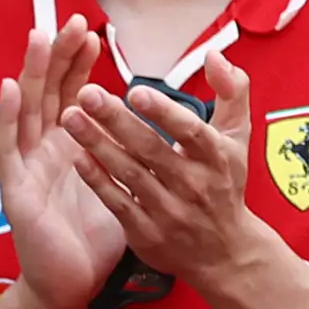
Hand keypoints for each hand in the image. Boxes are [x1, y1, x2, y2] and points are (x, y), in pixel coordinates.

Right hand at [0, 18, 127, 308]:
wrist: (72, 283)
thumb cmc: (96, 235)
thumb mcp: (124, 184)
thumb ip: (134, 151)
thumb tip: (164, 124)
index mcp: (71, 146)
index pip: (72, 94)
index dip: (79, 63)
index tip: (92, 31)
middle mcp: (44, 150)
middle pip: (48, 92)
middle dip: (57, 56)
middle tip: (69, 20)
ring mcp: (25, 166)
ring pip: (25, 110)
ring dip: (32, 72)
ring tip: (40, 38)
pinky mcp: (14, 189)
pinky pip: (5, 148)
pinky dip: (6, 116)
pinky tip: (10, 89)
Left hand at [64, 47, 275, 296]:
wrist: (225, 252)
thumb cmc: (225, 184)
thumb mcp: (238, 138)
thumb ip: (232, 92)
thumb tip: (215, 56)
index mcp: (218, 159)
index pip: (192, 133)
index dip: (165, 113)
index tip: (136, 89)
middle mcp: (194, 185)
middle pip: (152, 150)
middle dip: (117, 121)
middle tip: (86, 94)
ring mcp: (169, 211)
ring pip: (129, 173)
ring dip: (97, 144)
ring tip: (70, 117)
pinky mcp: (146, 232)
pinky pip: (117, 202)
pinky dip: (97, 180)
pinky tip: (77, 156)